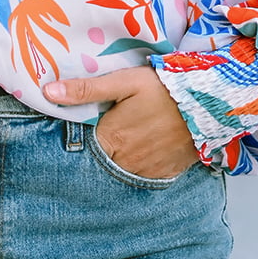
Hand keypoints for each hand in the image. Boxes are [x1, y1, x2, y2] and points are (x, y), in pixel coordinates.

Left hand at [43, 66, 197, 178]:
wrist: (209, 104)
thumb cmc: (163, 89)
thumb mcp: (123, 82)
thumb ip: (85, 90)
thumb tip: (48, 93)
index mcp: (110, 140)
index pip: (83, 150)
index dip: (81, 141)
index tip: (84, 130)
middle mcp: (126, 162)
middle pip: (103, 162)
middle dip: (102, 151)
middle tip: (111, 132)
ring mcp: (148, 171)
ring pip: (124, 171)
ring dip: (122, 160)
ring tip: (129, 140)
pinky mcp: (167, 174)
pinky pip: (147, 176)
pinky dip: (143, 166)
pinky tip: (146, 150)